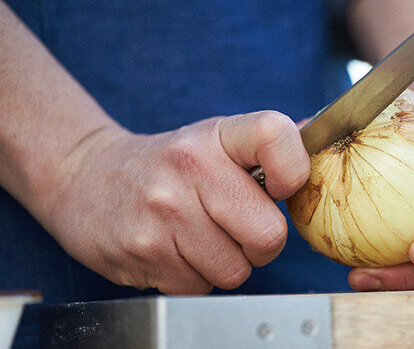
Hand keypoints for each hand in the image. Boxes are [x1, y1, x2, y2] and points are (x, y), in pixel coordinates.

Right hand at [46, 111, 309, 293]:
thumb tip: (316, 137)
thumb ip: (263, 146)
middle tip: (239, 227)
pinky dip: (194, 277)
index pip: (275, 135)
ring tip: (198, 236)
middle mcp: (189, 168)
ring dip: (225, 263)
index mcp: (214, 136)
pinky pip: (200, 288)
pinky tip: (175, 250)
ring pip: (235, 271)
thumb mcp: (210, 139)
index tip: (284, 186)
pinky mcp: (144, 253)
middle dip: (262, 243)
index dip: (295, 170)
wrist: (87, 179)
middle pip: (269, 234)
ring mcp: (163, 213)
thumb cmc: (165, 164)